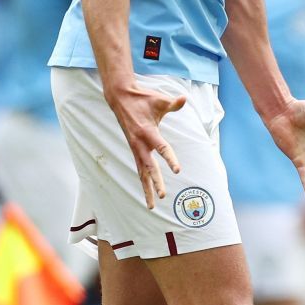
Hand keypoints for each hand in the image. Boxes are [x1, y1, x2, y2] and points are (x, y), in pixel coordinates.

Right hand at [105, 82, 186, 208]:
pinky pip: (139, 168)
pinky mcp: (134, 149)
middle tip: (163, 196)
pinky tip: (147, 193)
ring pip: (141, 173)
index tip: (177, 170)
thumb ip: (172, 103)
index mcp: (147, 131)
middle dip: (155, 182)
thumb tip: (184, 99)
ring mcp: (135, 148)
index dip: (170, 159)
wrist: (120, 98)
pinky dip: (143, 181)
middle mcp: (139, 143)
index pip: (161, 148)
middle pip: (149, 167)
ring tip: (152, 206)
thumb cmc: (142, 98)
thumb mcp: (158, 99)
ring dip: (146, 189)